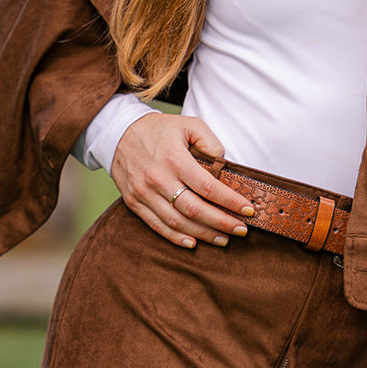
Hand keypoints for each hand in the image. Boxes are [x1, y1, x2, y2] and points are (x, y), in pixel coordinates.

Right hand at [110, 112, 254, 248]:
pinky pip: (157, 226)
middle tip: (242, 230)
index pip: (208, 187)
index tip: (249, 210)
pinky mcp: (134, 202)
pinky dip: (176, 238)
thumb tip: (224, 166)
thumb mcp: (188, 124)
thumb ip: (210, 142)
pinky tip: (194, 243)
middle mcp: (158, 178)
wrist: (118, 132)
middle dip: (222, 222)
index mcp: (174, 159)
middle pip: (195, 210)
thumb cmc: (159, 129)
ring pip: (177, 222)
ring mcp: (144, 193)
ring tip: (224, 238)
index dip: (231, 201)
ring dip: (203, 234)